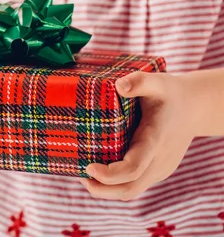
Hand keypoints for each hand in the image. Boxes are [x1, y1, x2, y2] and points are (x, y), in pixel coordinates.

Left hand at [80, 71, 202, 200]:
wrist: (193, 108)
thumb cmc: (169, 94)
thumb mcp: (157, 82)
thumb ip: (139, 82)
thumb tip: (119, 86)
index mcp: (155, 140)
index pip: (133, 168)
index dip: (110, 174)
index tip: (89, 167)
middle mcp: (158, 160)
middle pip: (129, 188)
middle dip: (101, 189)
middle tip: (79, 173)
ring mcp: (159, 168)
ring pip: (131, 191)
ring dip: (105, 189)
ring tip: (83, 174)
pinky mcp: (156, 171)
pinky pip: (134, 184)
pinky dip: (115, 184)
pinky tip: (98, 169)